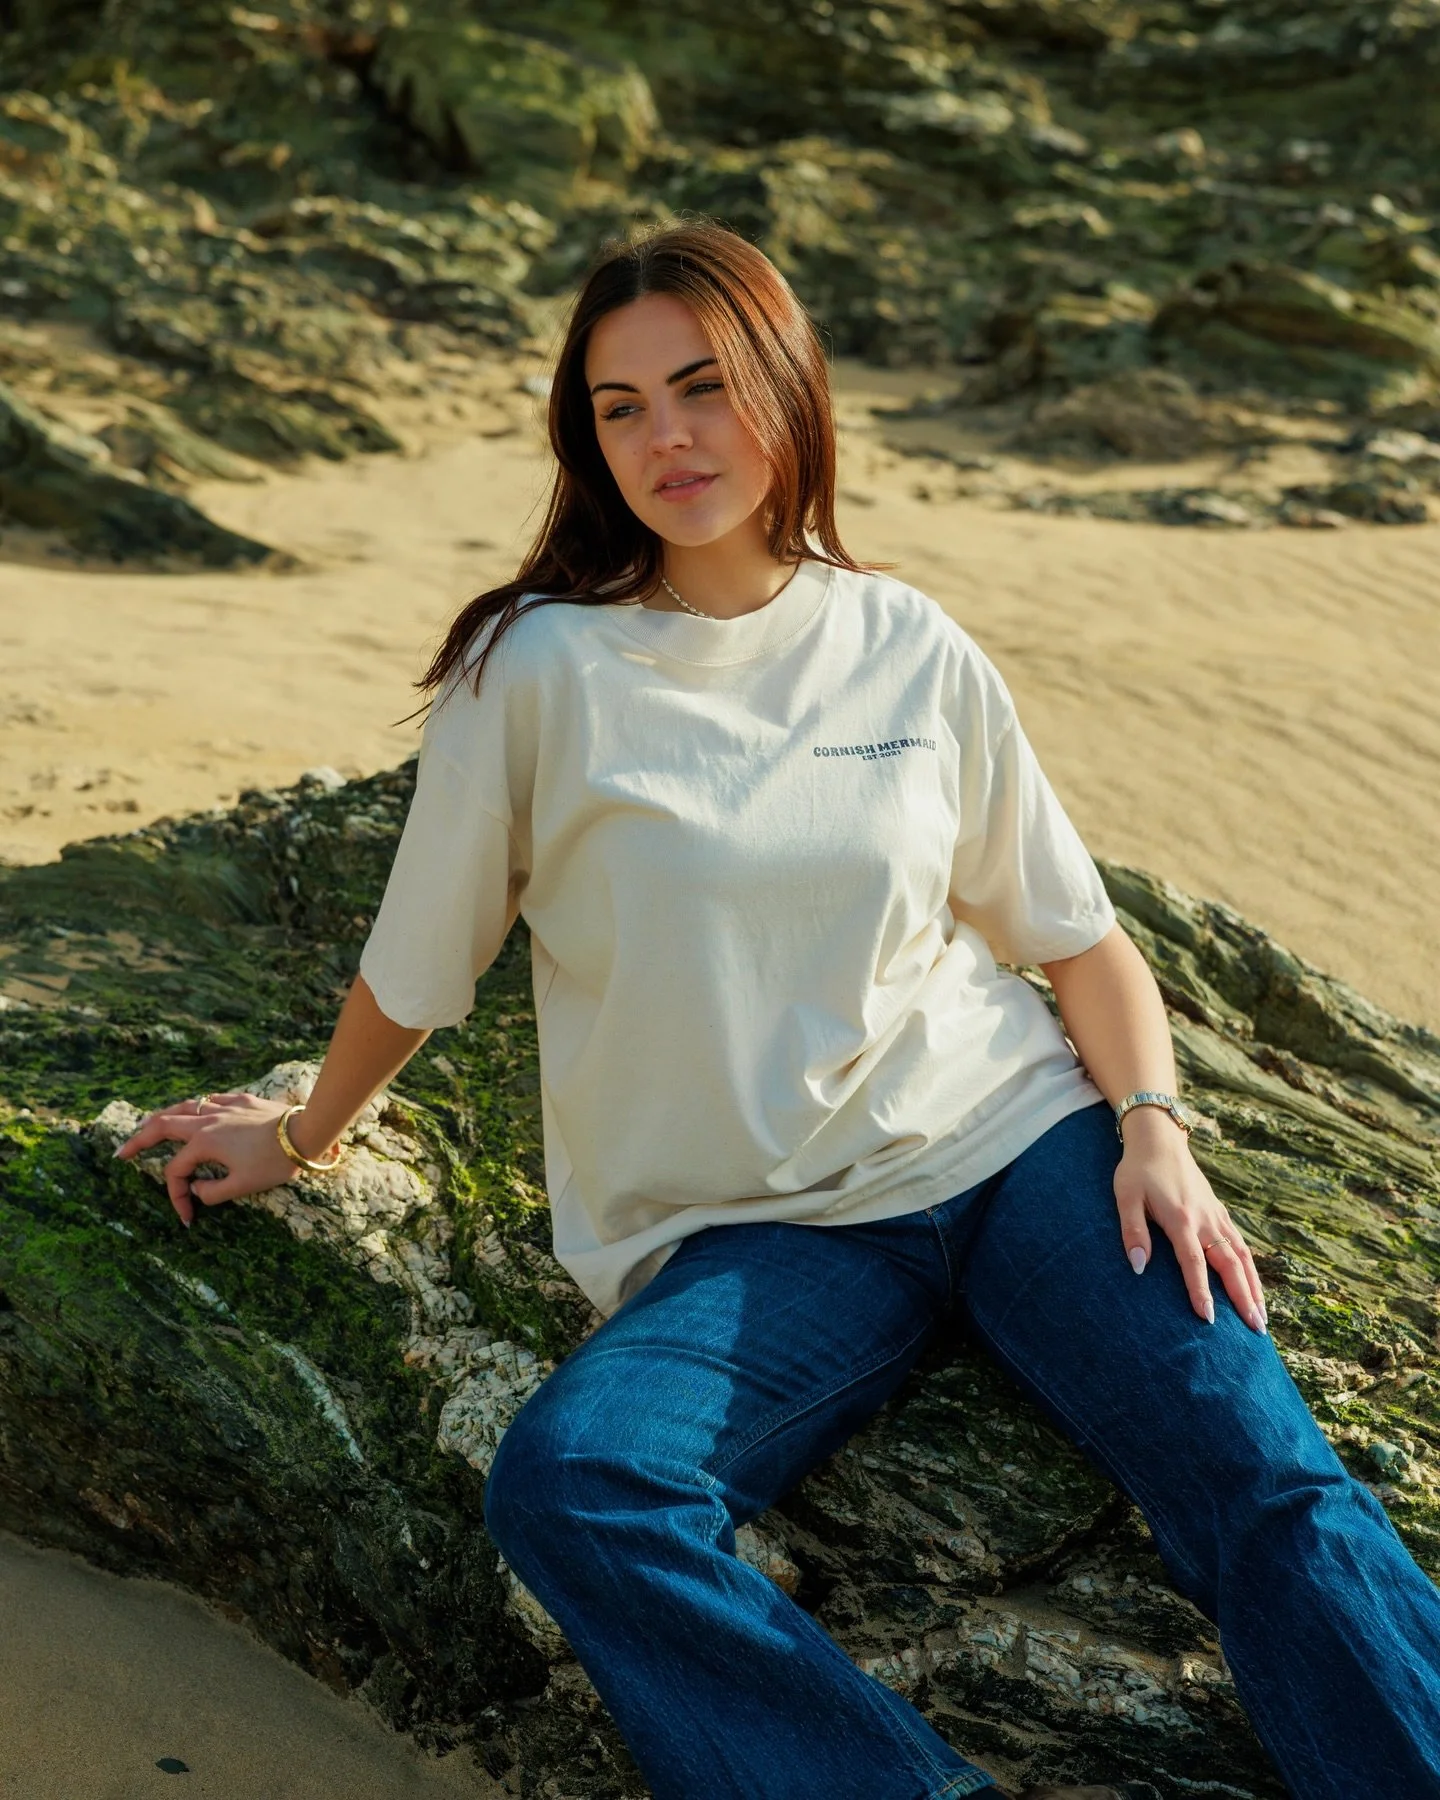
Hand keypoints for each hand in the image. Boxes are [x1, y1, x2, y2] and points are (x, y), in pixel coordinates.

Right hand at [113, 1092, 311, 1227]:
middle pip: (163, 1126)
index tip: (188, 1219)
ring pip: (184, 1107)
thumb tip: (195, 1190)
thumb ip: (211, 1192)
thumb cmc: (275, 1162)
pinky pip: (211, 1100)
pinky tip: (195, 1110)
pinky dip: (196, 1106)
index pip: (176, 1172)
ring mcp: (225, 1106)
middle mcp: (208, 1121)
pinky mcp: (243, 1100)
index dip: (176, 1197)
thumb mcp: (242, 1186)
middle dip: (139, 1141)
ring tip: (147, 1125)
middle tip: (122, 1153)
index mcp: (204, 1143)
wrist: (306, 1133)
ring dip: (162, 1117)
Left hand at [1114, 1109, 1266, 1332]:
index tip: (1209, 1319)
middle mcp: (1205, 1220)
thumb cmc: (1137, 1171)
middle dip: (1244, 1298)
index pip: (1194, 1263)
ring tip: (1263, 1317)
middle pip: (1230, 1264)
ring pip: (1243, 1256)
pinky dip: (1252, 1269)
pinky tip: (1255, 1287)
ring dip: (1254, 1287)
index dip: (1201, 1291)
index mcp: (1181, 1219)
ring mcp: (1217, 1216)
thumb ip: (1133, 1231)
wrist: (1159, 1140)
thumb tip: (1138, 1268)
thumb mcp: (1125, 1197)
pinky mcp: (1220, 1213)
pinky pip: (1241, 1245)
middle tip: (1256, 1329)